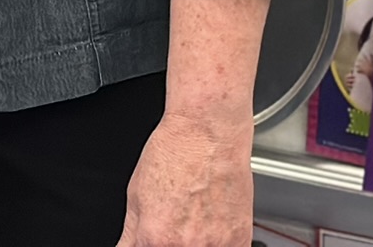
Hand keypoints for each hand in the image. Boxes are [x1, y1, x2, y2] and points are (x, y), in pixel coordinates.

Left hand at [116, 109, 253, 246]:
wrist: (208, 136)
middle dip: (170, 242)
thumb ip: (132, 235)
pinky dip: (217, 244)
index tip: (152, 239)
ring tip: (193, 222)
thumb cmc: (174, 156)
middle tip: (174, 228)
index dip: (147, 245)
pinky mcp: (240, 242)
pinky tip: (211, 226)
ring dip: (195, 244)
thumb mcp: (135, 195)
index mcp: (154, 239)